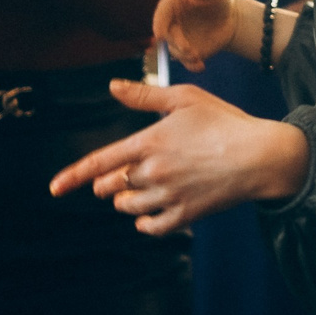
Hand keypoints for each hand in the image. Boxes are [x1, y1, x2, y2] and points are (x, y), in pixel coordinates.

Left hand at [47, 81, 311, 235]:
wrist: (261, 156)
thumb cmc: (225, 122)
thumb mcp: (185, 98)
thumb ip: (144, 96)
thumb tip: (112, 87)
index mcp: (149, 142)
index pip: (99, 163)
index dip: (72, 176)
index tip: (54, 188)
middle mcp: (153, 172)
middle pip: (110, 187)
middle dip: (110, 181)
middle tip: (131, 170)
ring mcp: (168, 196)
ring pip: (128, 207)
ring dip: (127, 200)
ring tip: (144, 187)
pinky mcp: (186, 215)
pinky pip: (151, 227)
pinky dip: (145, 222)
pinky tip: (151, 212)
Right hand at [157, 0, 242, 71]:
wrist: (231, 16)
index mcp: (171, 6)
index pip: (161, 15)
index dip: (159, 25)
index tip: (160, 35)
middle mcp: (171, 24)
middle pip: (167, 36)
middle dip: (176, 43)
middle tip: (188, 50)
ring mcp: (179, 40)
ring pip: (175, 51)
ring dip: (184, 57)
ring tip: (197, 58)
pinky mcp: (189, 52)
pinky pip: (187, 62)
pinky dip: (192, 66)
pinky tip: (200, 67)